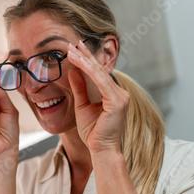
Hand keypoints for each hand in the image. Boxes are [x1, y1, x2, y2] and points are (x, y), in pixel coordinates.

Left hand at [67, 40, 128, 154]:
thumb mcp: (82, 106)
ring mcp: (121, 96)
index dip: (86, 60)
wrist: (100, 149)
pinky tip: (78, 63)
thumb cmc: (93, 132)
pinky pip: (100, 81)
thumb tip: (73, 71)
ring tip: (72, 50)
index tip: (74, 49)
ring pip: (99, 73)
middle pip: (99, 70)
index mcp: (113, 94)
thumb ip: (80, 88)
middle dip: (85, 56)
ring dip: (84, 60)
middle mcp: (120, 92)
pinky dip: (88, 71)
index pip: (98, 73)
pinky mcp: (117, 101)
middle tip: (73, 43)